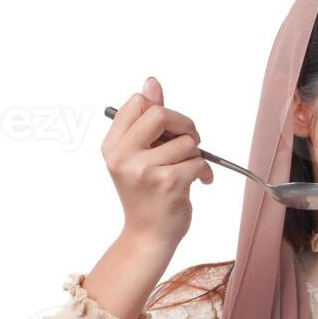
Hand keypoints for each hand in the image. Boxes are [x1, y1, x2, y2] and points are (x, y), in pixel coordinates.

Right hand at [101, 76, 213, 246]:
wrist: (148, 236)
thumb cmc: (146, 195)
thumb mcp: (137, 155)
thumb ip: (145, 119)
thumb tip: (151, 82)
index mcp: (113, 145)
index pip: (138, 102)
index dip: (160, 110)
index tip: (169, 128)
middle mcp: (124, 156)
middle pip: (161, 113)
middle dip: (183, 124)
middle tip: (190, 141)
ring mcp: (145, 170)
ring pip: (186, 141)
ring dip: (195, 154)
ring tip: (189, 170)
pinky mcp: (168, 184)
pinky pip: (198, 162)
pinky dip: (205, 173)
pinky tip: (199, 183)